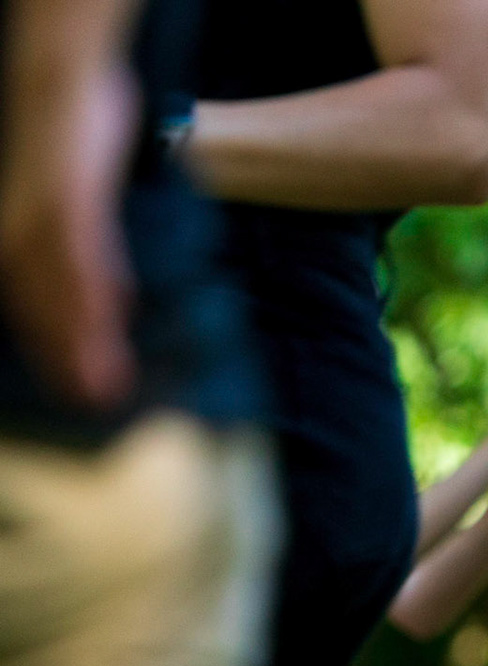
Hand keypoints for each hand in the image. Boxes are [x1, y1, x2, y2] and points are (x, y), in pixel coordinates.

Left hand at [0, 55, 137, 407]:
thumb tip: (117, 303)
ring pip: (59, 293)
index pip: (33, 310)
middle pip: (41, 312)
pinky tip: (116, 315)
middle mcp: (17, 236)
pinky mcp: (66, 199)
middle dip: (66, 362)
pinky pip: (80, 252)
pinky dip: (95, 288)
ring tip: (107, 384)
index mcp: (16, 241)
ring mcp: (38, 219)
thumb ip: (93, 256)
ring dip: (81, 341)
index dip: (54, 354)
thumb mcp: (78, 206)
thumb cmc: (69, 140)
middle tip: (95, 407)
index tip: (79, 395)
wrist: (60, 81)